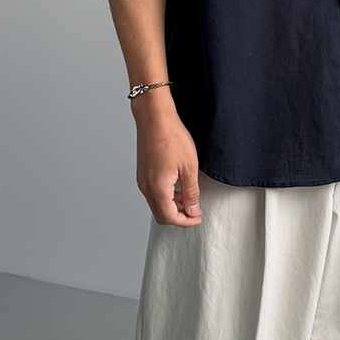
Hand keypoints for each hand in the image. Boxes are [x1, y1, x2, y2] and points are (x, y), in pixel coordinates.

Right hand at [133, 93, 202, 227]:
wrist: (154, 117)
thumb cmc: (172, 137)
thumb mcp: (189, 166)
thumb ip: (191, 192)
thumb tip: (192, 210)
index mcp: (157, 188)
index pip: (169, 217)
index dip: (185, 221)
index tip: (198, 217)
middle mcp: (146, 187)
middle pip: (160, 214)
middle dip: (178, 216)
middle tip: (194, 210)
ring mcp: (142, 179)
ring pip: (156, 204)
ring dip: (172, 206)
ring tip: (188, 196)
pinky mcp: (142, 172)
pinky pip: (153, 193)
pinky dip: (165, 196)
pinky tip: (177, 186)